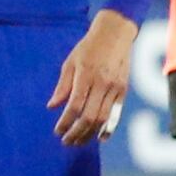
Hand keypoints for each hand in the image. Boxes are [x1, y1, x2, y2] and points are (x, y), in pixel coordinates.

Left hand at [49, 11, 138, 143]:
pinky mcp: (123, 90)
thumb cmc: (89, 47)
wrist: (115, 33)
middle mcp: (101, 83)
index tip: (57, 131)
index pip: (74, 106)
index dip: (65, 122)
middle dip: (76, 133)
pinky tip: (101, 137)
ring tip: (79, 142)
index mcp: (85, 75)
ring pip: (103, 118)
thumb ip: (62, 86)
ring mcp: (114, 87)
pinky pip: (116, 113)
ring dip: (90, 134)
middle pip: (89, 116)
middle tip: (66, 141)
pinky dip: (109, 128)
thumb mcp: (70, 62)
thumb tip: (52, 107)